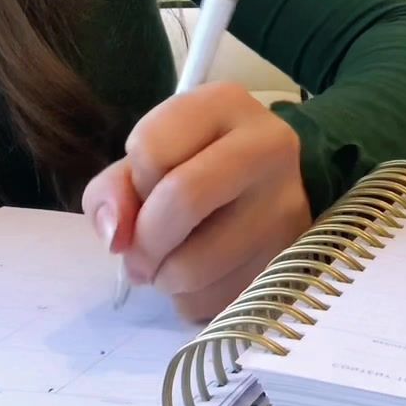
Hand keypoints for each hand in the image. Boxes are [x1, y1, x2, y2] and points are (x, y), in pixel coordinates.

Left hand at [82, 85, 310, 322]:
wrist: (274, 186)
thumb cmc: (199, 165)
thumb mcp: (151, 156)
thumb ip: (113, 189)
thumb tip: (115, 237)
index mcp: (224, 104)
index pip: (150, 147)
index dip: (135, 181)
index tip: (145, 190)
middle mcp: (267, 145)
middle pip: (182, 200)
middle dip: (144, 242)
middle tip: (137, 258)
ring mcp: (287, 206)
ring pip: (197, 265)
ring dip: (165, 279)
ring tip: (168, 266)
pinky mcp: (292, 260)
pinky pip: (220, 301)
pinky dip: (195, 301)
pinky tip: (201, 279)